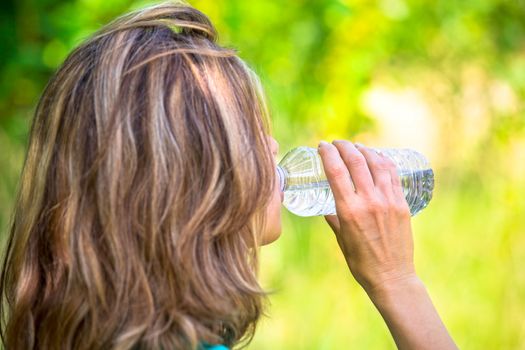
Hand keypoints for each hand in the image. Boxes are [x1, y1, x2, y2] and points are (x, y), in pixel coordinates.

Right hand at [318, 140, 416, 295]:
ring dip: (364, 150)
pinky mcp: (402, 204)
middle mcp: (369, 201)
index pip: (336, 171)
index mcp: (349, 211)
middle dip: (344, 147)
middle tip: (337, 143)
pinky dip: (383, 161)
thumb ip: (334, 218)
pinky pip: (392, 175)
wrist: (392, 277)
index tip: (322, 146)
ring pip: (376, 163)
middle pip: (356, 161)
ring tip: (356, 146)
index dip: (328, 154)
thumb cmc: (361, 262)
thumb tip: (326, 207)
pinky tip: (377, 156)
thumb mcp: (341, 239)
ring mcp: (388, 201)